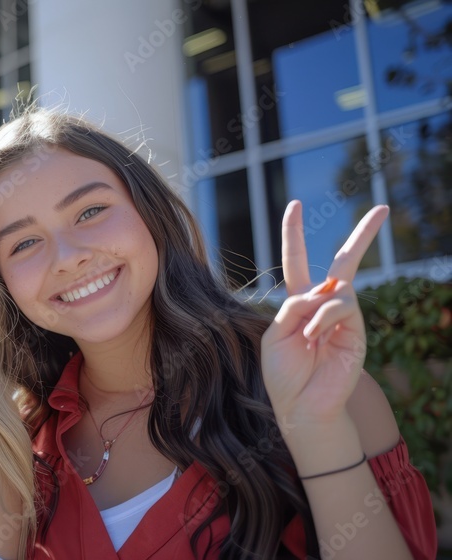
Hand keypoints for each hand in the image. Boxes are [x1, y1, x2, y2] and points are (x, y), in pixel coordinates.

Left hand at [261, 200, 387, 427]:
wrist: (301, 406)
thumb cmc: (283, 374)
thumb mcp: (274, 335)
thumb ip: (291, 307)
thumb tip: (323, 291)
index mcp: (297, 303)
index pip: (296, 262)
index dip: (294, 235)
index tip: (295, 206)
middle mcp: (323, 305)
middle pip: (345, 263)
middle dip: (363, 235)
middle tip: (382, 208)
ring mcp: (344, 318)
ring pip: (337, 289)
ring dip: (314, 310)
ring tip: (306, 338)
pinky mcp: (357, 332)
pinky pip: (341, 309)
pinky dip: (322, 319)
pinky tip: (313, 338)